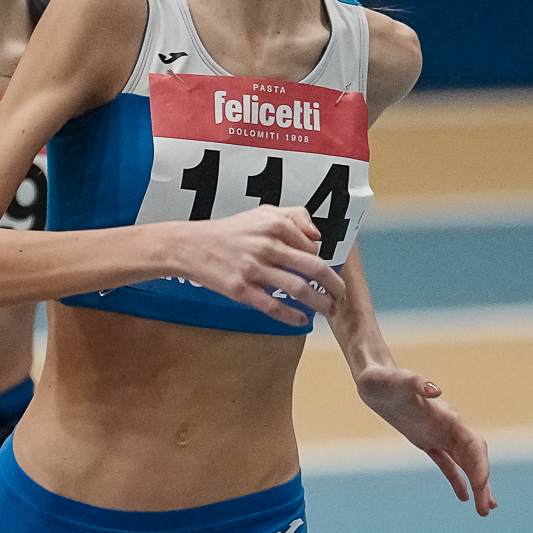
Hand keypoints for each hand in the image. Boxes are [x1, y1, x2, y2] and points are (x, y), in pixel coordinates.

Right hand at [172, 204, 347, 328]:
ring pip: (299, 289)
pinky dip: (293, 316)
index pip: (313, 248)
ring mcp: (254, 269)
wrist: (191, 247)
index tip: (322, 274)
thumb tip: (318, 236)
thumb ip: (295, 217)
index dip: (321, 262)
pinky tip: (302, 320)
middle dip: (334, 286)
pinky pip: (274, 306)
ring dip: (319, 303)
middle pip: (314, 269)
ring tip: (327, 310)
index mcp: (275, 225)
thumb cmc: (231, 232)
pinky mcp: (242, 290)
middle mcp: (267, 246)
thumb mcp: (263, 213)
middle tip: (341, 297)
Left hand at [358, 361, 496, 513]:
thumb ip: (415, 382)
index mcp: (446, 417)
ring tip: (485, 509)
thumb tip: (436, 390)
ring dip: (477, 484)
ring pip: (465, 463)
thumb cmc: (382, 380)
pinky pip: (447, 463)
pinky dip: (457, 480)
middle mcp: (448, 426)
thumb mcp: (394, 381)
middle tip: (486, 510)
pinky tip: (464, 497)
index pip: (473, 445)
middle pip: (474, 457)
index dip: (479, 467)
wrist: (372, 378)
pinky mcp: (427, 440)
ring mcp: (439, 433)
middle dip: (483, 483)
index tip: (481, 488)